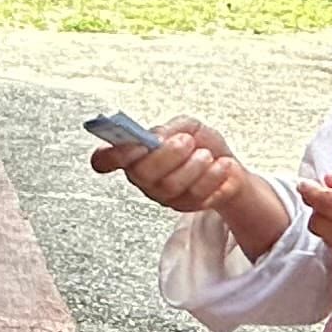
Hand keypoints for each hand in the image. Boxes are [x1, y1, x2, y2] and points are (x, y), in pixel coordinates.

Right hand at [91, 117, 246, 217]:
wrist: (228, 164)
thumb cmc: (201, 143)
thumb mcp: (185, 125)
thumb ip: (168, 128)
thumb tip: (156, 137)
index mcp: (133, 154)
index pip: (104, 160)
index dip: (114, 155)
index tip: (138, 145)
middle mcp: (142, 177)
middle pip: (141, 173)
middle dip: (168, 155)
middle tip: (186, 141)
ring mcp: (162, 195)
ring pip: (170, 185)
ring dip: (195, 165)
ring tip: (207, 154)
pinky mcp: (184, 206)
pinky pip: (195, 195)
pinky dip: (213, 176)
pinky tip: (221, 166)